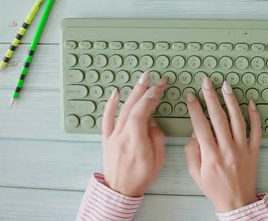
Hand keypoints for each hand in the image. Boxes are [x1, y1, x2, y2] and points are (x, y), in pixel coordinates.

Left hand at [101, 72, 167, 196]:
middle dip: (146, 90)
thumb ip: (156, 137)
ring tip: (142, 79)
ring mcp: (113, 136)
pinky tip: (116, 92)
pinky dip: (111, 104)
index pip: (142, 113)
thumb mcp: (158, 159)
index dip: (151, 98)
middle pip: (133, 107)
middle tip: (156, 78)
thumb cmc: (141, 177)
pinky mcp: (107, 138)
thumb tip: (152, 121)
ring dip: (133, 92)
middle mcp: (122, 136)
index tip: (160, 88)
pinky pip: (107, 118)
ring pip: (122, 109)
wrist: (120, 190)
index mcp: (136, 142)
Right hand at [184, 77, 261, 211]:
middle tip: (206, 82)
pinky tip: (250, 102)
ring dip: (231, 101)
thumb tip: (194, 132)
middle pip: (218, 118)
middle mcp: (227, 149)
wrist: (237, 202)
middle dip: (211, 97)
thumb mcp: (195, 173)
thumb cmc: (214, 188)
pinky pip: (257, 130)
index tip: (190, 95)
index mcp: (211, 155)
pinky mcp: (254, 151)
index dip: (195, 109)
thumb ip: (192, 152)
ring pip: (238, 120)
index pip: (200, 126)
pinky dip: (255, 115)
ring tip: (226, 86)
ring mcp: (243, 149)